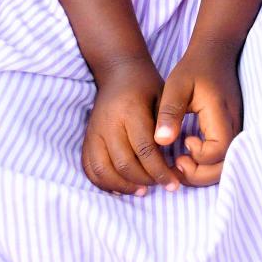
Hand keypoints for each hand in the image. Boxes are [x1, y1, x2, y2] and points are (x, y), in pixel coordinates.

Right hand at [81, 57, 181, 196]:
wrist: (118, 72)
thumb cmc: (147, 87)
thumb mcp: (165, 98)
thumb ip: (168, 126)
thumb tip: (173, 157)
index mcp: (130, 111)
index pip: (145, 150)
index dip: (160, 172)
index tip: (174, 184)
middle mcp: (108, 123)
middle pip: (124, 164)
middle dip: (145, 181)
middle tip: (161, 185)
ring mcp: (94, 132)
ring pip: (103, 170)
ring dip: (124, 186)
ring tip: (142, 190)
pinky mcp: (87, 138)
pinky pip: (89, 168)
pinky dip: (104, 183)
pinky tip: (122, 186)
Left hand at [155, 39, 244, 185]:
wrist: (215, 54)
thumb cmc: (195, 69)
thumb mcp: (176, 86)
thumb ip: (169, 113)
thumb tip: (161, 142)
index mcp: (222, 114)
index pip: (219, 151)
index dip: (199, 156)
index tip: (184, 141)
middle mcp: (235, 126)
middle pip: (226, 167)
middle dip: (200, 174)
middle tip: (177, 163)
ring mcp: (236, 130)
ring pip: (226, 165)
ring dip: (203, 171)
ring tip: (181, 160)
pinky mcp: (232, 131)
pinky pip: (224, 157)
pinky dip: (207, 164)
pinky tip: (190, 152)